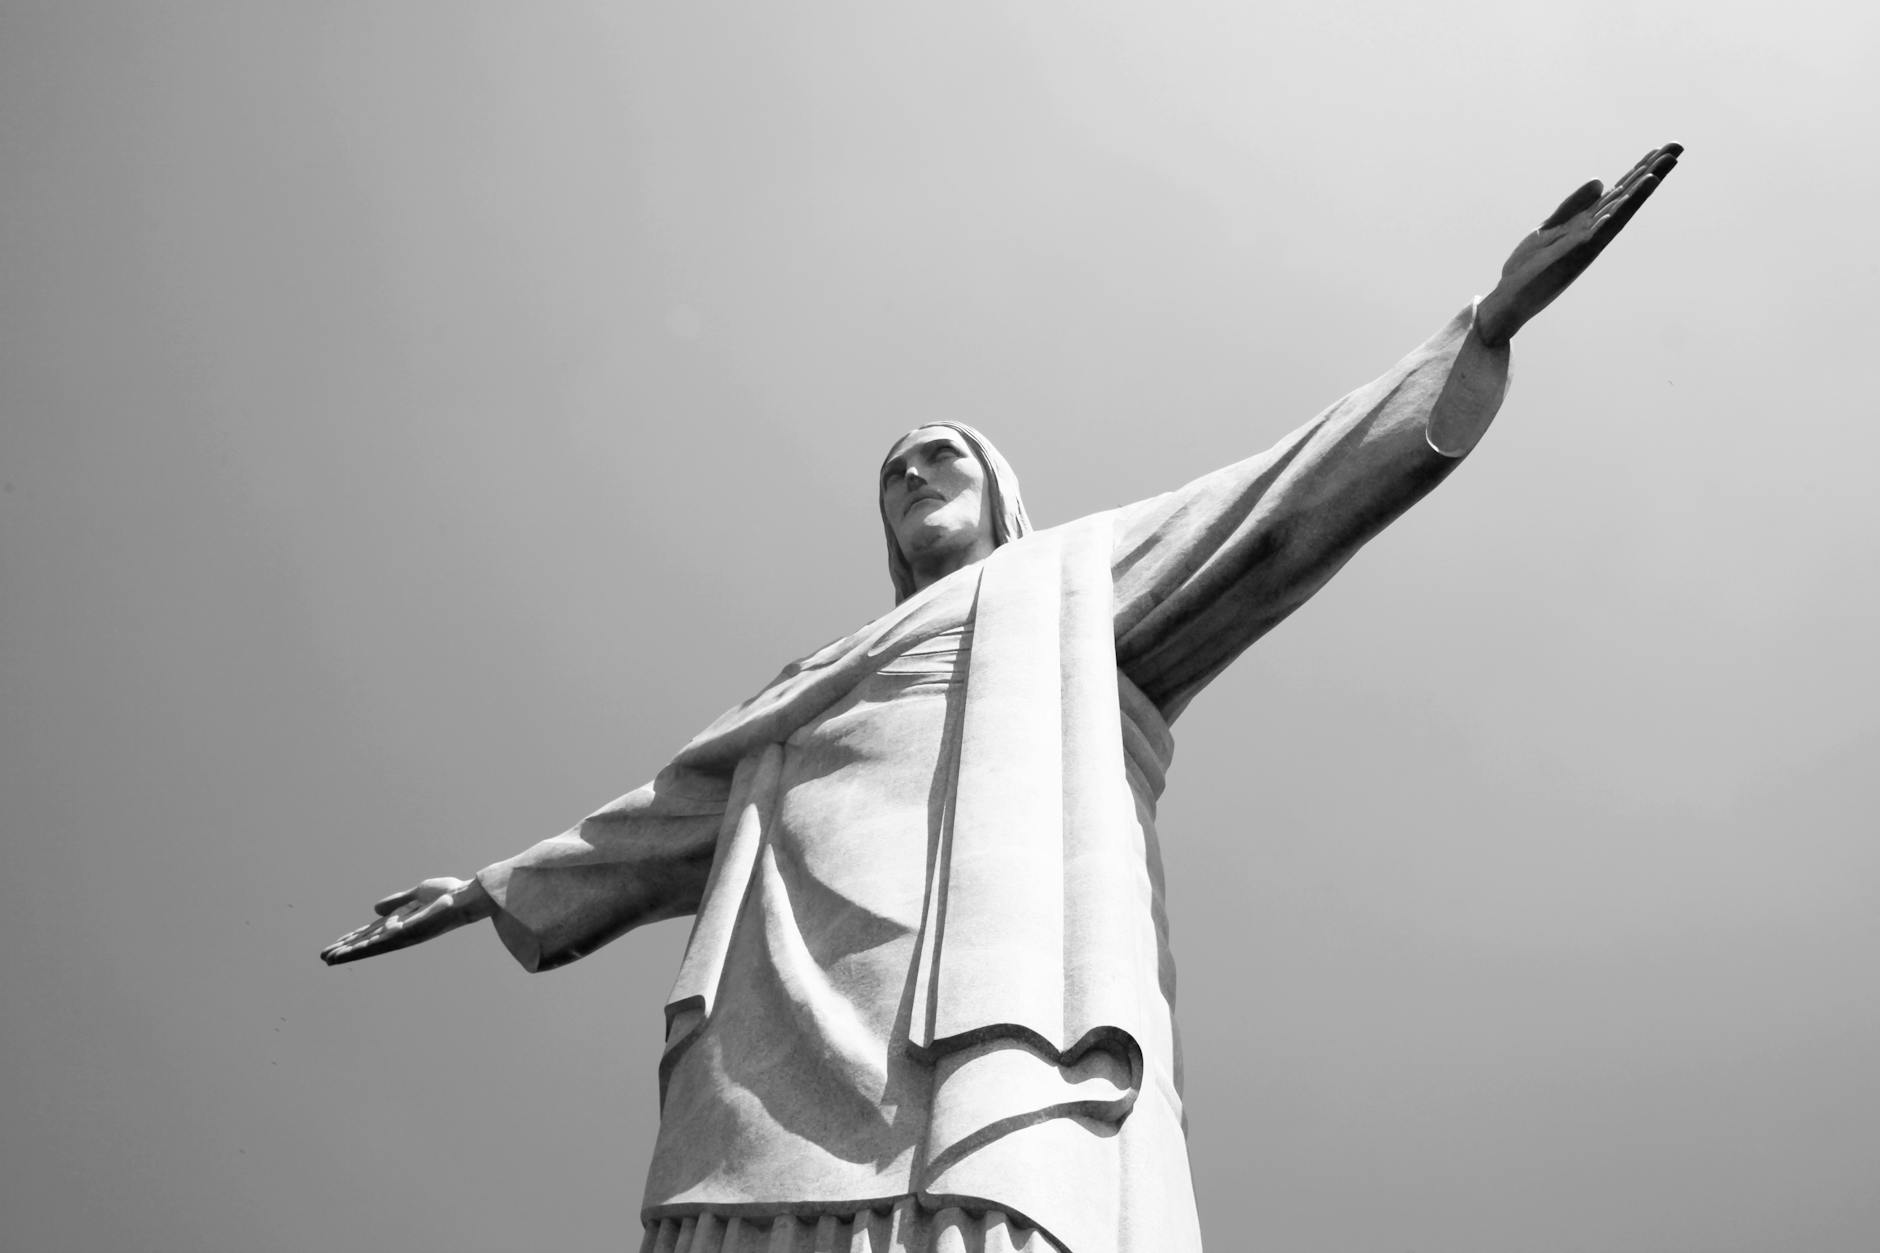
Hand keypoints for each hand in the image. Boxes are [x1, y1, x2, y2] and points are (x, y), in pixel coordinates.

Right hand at [320, 876, 493, 965]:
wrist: (467, 896)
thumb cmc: (449, 893)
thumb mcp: (417, 895)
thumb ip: (397, 902)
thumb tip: (374, 909)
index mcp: (400, 922)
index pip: (370, 934)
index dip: (352, 940)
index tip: (334, 947)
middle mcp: (400, 932)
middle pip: (367, 943)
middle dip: (346, 950)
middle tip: (323, 958)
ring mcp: (403, 934)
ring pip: (370, 947)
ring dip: (349, 952)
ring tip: (329, 959)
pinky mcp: (408, 933)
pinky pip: (382, 942)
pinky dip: (364, 948)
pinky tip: (350, 952)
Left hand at [1475, 142, 1681, 345]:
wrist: (1509, 298)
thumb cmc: (1529, 268)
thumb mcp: (1549, 228)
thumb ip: (1573, 206)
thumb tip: (1601, 181)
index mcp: (1587, 224)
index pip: (1619, 192)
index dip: (1638, 170)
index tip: (1661, 149)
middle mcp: (1594, 232)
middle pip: (1627, 196)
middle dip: (1652, 172)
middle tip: (1678, 147)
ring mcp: (1589, 242)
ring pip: (1622, 209)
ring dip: (1643, 187)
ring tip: (1665, 164)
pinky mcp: (1579, 252)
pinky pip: (1603, 228)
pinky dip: (1619, 210)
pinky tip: (1630, 194)